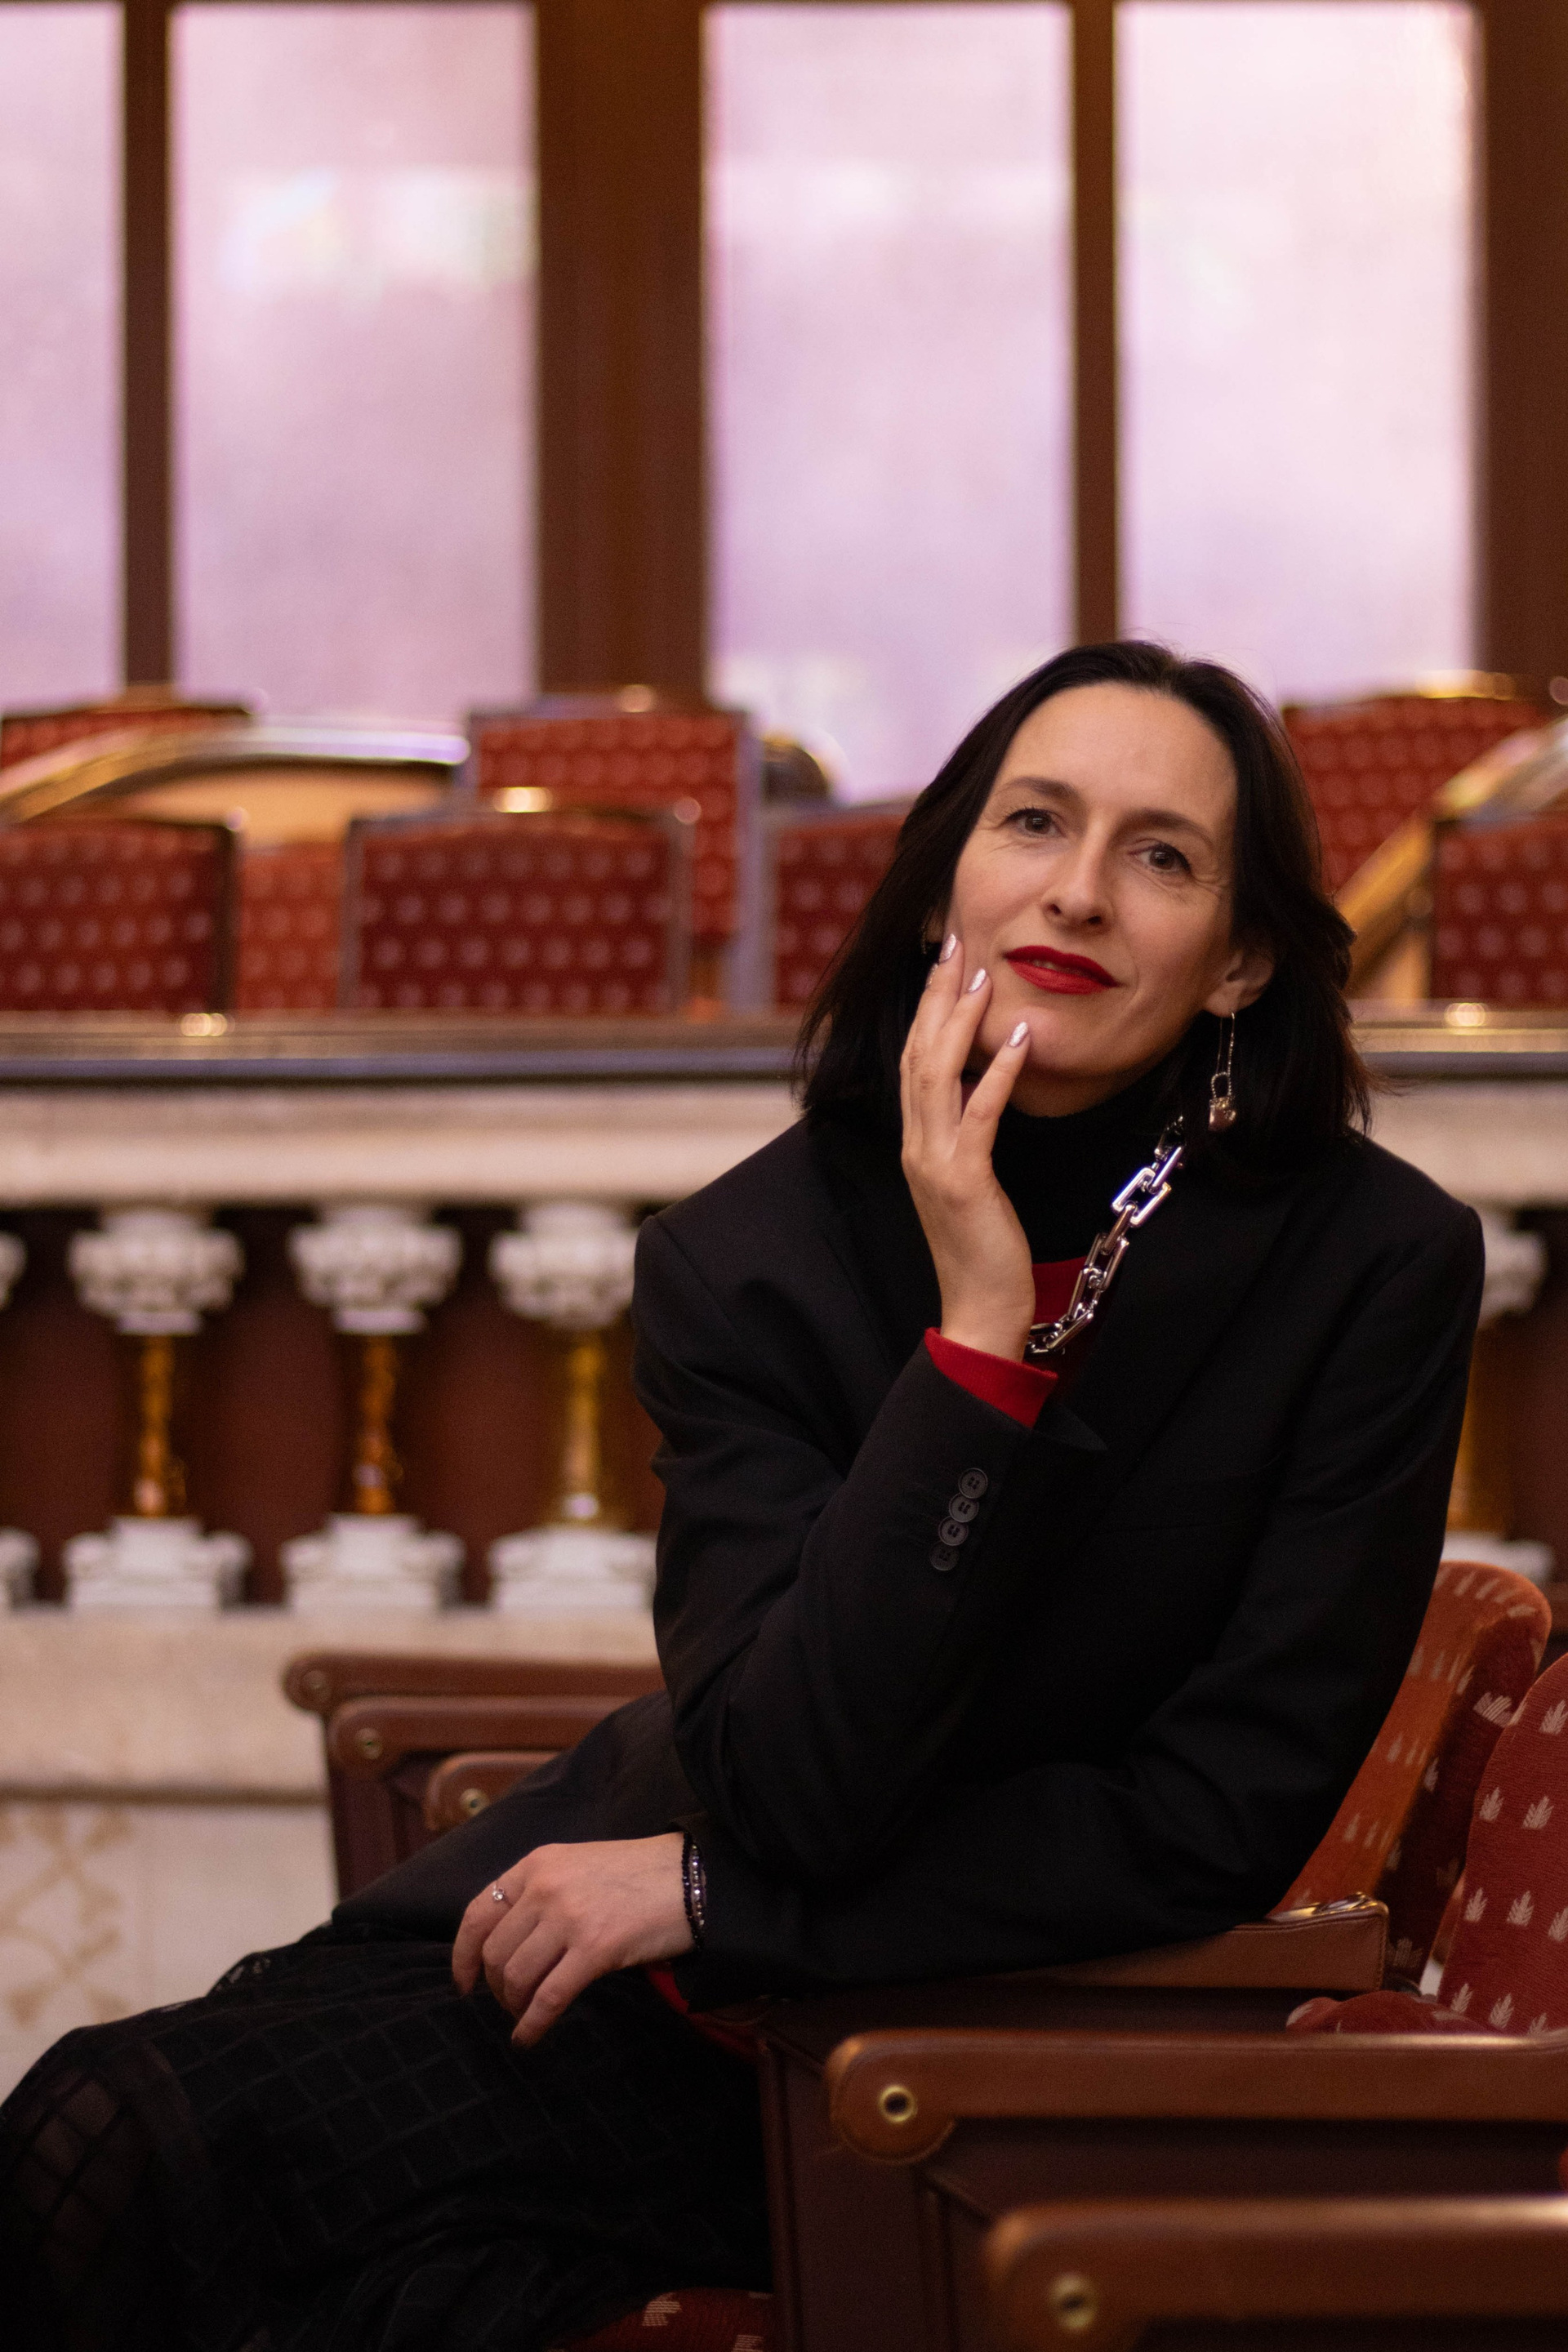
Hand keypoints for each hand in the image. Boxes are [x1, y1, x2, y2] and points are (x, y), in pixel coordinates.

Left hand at [451, 1832, 691, 2044]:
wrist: (691, 1876)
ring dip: (514, 2006)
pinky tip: (529, 2037)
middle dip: (496, 1987)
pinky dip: (531, 2025)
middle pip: (495, 1953)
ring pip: (516, 1977)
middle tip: (509, 2003)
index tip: (462, 1984)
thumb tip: (509, 1945)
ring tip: (524, 2016)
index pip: (478, 1913)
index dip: (462, 1956)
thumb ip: (541, 1894)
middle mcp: (546, 1887)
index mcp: (538, 1864)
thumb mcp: (577, 1867)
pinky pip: (547, 1998)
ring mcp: (569, 1917)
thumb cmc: (637, 1875)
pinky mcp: (595, 1948)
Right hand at [900, 935, 1034, 1360]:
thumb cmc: (983, 1253)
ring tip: (980, 976)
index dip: (927, 1010)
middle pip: (918, 1055)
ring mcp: (934, 1163)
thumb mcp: (971, 1184)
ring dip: (959, 1021)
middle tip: (954, 945)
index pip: (916, 1062)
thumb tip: (984, 1092)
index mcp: (917, 1144)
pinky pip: (978, 1115)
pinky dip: (998, 1072)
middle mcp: (916, 1146)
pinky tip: (1018, 1037)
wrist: (980, 1313)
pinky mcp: (963, 1182)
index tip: (946, 965)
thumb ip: (968, 1138)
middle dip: (935, 997)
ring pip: (937, 1075)